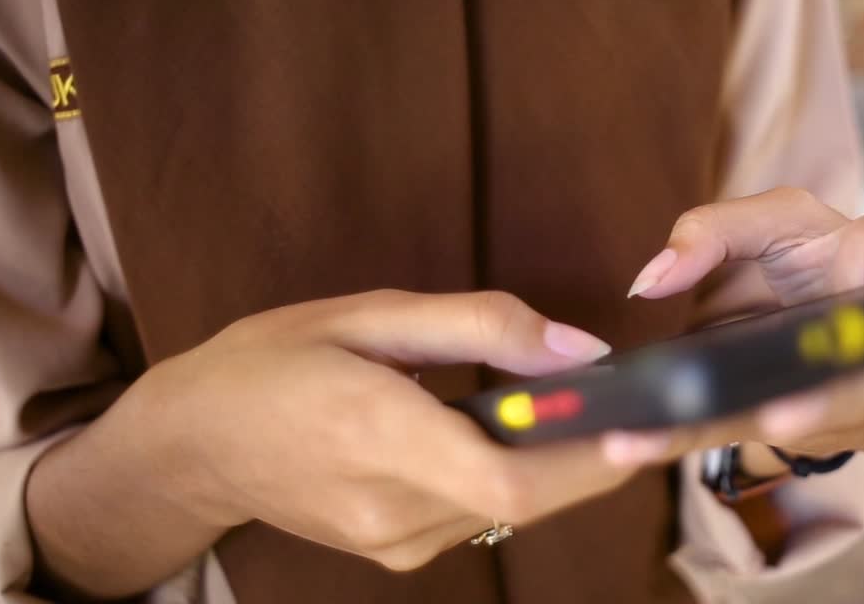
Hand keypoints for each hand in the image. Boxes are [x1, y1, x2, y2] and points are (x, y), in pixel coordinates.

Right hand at [29, 290, 665, 596]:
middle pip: (530, 499)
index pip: (508, 478)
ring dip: (570, 464)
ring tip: (616, 409)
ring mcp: (395, 541)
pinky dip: (525, 475)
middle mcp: (393, 507)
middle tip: (670, 407)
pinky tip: (534, 433)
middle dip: (606, 455)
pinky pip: (485, 514)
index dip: (589, 459)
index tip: (653, 424)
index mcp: (377, 433)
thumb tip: (581, 350)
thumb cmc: (271, 360)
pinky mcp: (396, 549)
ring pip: (515, 509)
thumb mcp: (367, 315)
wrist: (192, 444)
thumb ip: (479, 327)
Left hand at [604, 187, 863, 465]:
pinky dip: (682, 440)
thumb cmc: (793, 260)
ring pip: (795, 418)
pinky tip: (627, 444)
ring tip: (657, 435)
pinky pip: (741, 436)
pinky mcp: (805, 432)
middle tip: (780, 411)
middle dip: (829, 396)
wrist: (783, 319)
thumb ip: (709, 229)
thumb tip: (652, 278)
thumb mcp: (761, 223)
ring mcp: (858, 398)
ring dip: (730, 429)